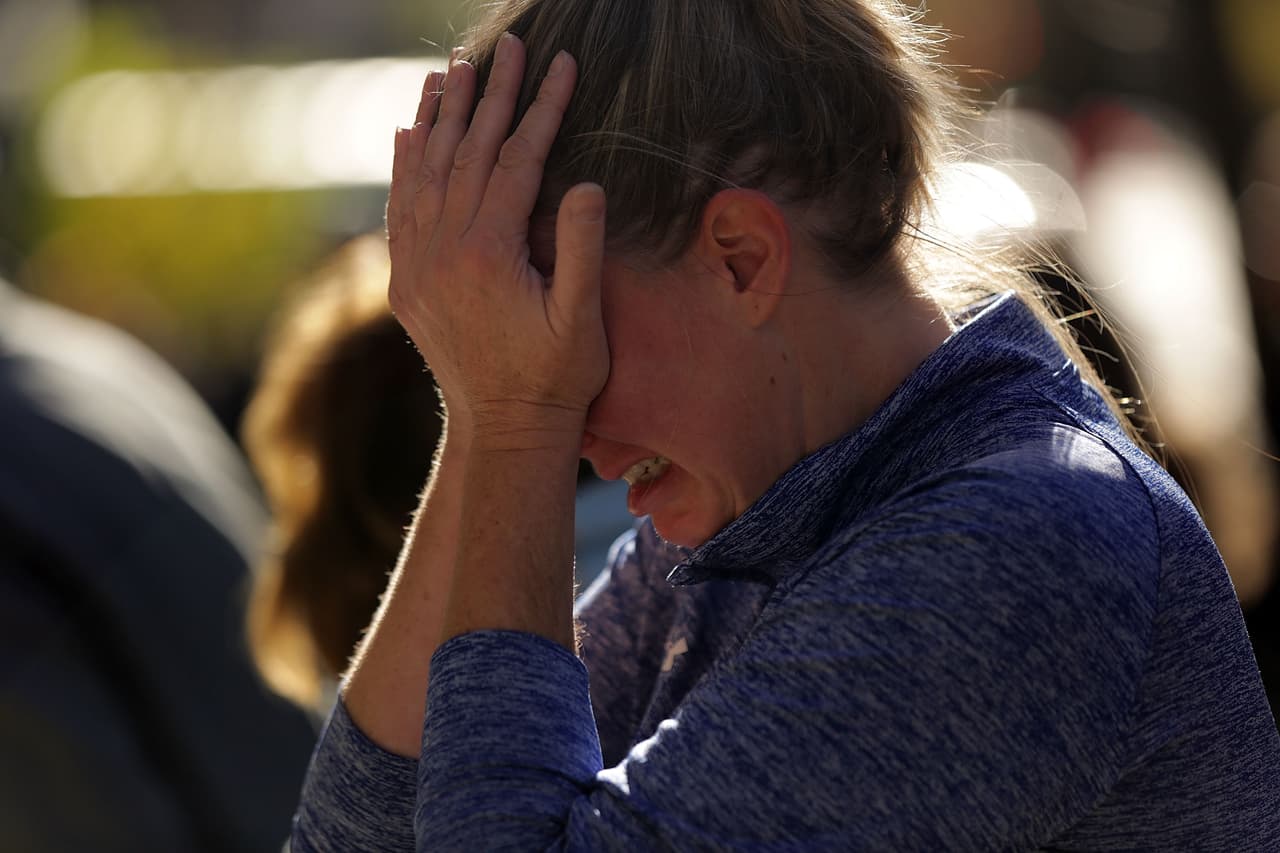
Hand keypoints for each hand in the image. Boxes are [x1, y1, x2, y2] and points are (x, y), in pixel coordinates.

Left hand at [386, 37, 608, 448]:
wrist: (503, 430)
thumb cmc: (556, 379)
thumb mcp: (582, 320)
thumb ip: (581, 249)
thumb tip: (586, 184)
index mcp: (487, 254)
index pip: (516, 159)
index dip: (542, 108)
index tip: (561, 63)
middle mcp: (441, 252)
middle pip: (466, 153)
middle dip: (490, 95)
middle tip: (507, 47)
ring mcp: (416, 266)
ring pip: (425, 172)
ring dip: (440, 117)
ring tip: (453, 69)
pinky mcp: (405, 282)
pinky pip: (401, 208)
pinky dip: (405, 165)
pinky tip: (410, 131)